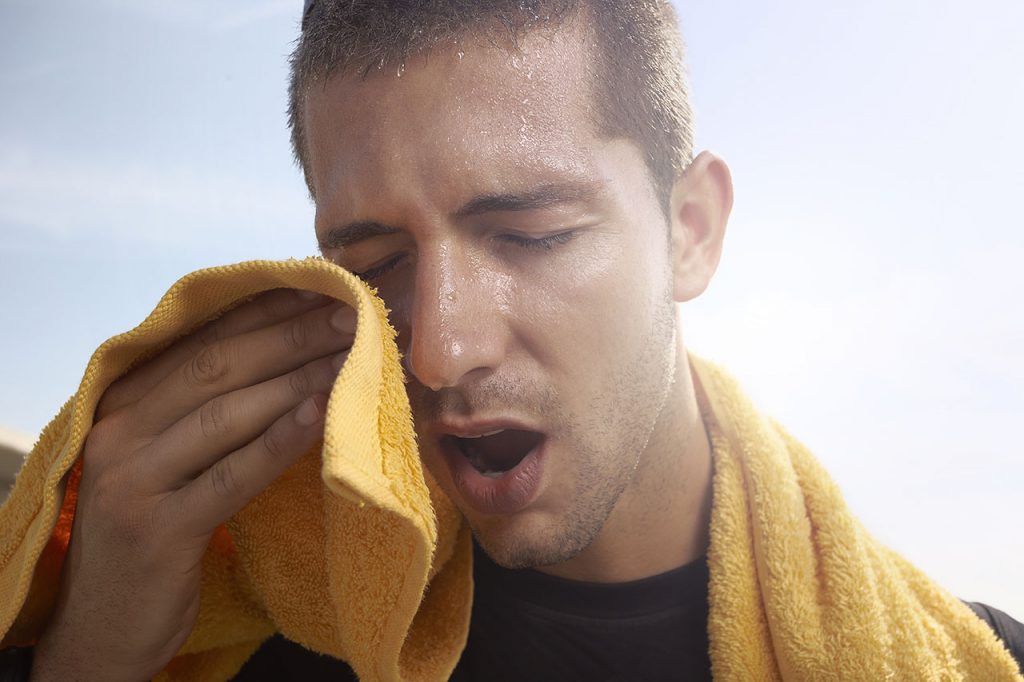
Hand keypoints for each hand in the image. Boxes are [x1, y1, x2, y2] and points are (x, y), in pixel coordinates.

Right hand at [30, 288, 355, 680]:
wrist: (104, 623)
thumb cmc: (152, 524)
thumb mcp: (167, 455)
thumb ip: (206, 405)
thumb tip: (288, 349)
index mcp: (123, 401)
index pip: (203, 338)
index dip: (265, 309)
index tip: (322, 286)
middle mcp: (119, 430)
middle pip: (218, 367)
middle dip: (291, 335)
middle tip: (352, 313)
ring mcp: (133, 479)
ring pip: (227, 413)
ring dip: (297, 378)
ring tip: (352, 355)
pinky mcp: (158, 529)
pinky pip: (233, 475)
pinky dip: (280, 440)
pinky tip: (321, 413)